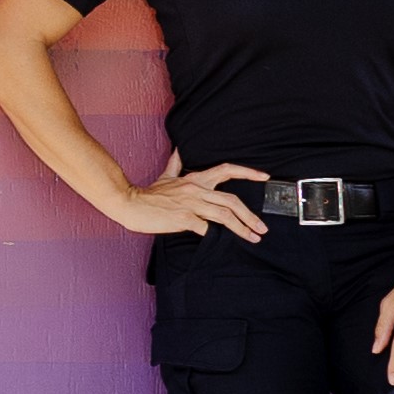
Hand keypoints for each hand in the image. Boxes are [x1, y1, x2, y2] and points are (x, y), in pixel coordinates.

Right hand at [101, 155, 270, 243]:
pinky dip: (217, 236)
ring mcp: (190, 203)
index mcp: (195, 178)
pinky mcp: (183, 218)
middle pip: (231, 200)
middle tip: (262, 228)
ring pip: (224, 214)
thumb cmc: (147, 194)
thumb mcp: (165, 175)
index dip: (247, 172)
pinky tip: (224, 243)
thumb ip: (175, 164)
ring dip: (242, 228)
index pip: (226, 170)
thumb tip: (179, 150)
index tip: (264, 177)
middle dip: (250, 215)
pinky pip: (206, 228)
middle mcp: (196, 189)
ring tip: (253, 238)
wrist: (129, 203)